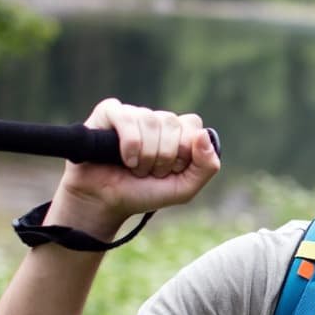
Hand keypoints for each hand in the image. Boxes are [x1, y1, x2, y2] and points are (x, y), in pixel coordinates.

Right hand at [52, 98, 220, 236]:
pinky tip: (124, 158)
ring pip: (150, 121)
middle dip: (164, 157)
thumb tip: (204, 134)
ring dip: (145, 155)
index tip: (173, 170)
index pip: (193, 125)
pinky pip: (126, 118)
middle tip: (151, 172)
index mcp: (177, 133)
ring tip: (135, 169)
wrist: (107, 202)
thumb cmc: (145, 193)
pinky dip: (129, 144)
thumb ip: (206, 167)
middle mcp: (156, 120)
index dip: (184, 152)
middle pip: (172, 123)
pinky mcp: (109, 112)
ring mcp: (133, 114)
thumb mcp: (185, 188)